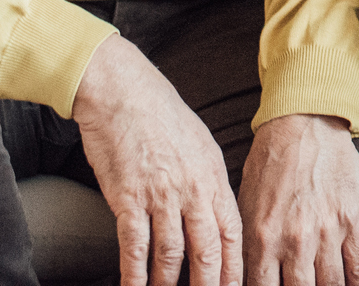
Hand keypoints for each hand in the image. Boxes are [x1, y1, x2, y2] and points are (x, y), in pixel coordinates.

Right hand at [73, 35, 242, 285]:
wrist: (122, 91)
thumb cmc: (159, 116)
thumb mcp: (199, 145)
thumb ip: (207, 181)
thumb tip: (214, 212)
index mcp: (214, 176)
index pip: (232, 232)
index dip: (235, 266)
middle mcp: (193, 188)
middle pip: (209, 249)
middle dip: (210, 283)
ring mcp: (162, 193)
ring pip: (172, 253)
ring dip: (168, 284)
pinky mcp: (128, 196)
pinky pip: (135, 245)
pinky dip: (135, 273)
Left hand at [238, 114, 358, 285]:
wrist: (304, 123)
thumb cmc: (272, 160)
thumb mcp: (245, 203)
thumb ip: (247, 244)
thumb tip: (242, 275)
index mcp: (262, 238)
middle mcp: (294, 240)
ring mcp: (326, 231)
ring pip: (330, 285)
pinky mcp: (352, 219)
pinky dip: (358, 284)